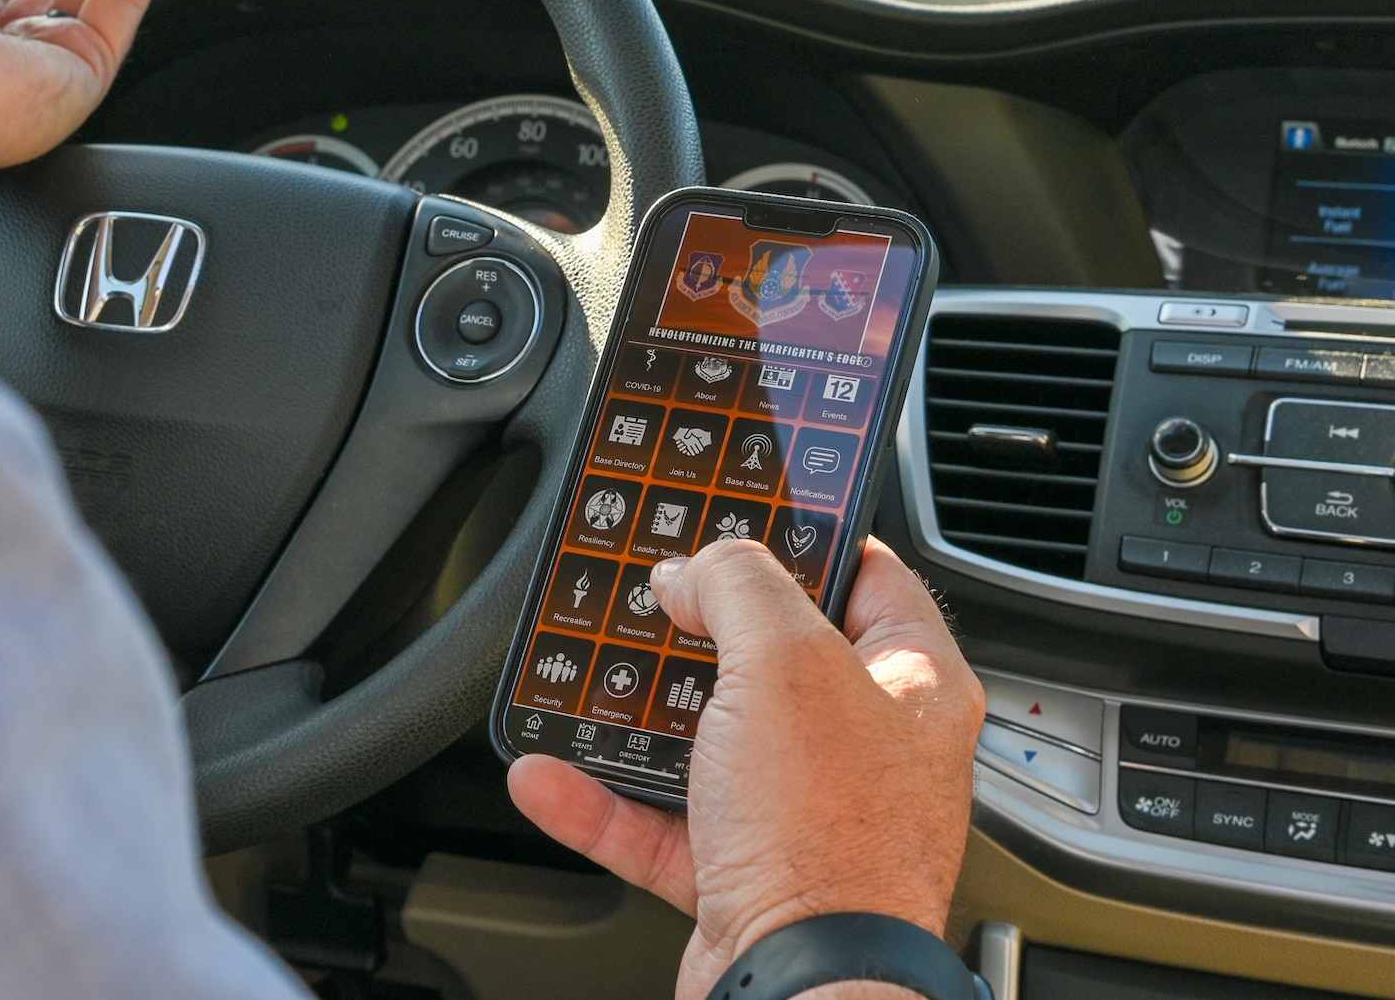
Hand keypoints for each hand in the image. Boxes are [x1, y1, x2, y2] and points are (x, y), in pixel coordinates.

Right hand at [508, 538, 983, 999]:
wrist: (800, 986)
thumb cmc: (829, 840)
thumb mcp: (782, 662)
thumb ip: (737, 586)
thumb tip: (696, 568)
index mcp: (912, 685)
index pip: (871, 575)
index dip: (808, 535)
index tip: (746, 509)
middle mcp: (867, 750)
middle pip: (778, 659)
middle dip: (702, 628)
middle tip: (654, 595)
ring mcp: (805, 815)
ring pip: (711, 741)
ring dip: (640, 714)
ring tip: (589, 677)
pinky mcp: (745, 874)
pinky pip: (662, 822)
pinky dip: (602, 799)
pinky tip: (550, 773)